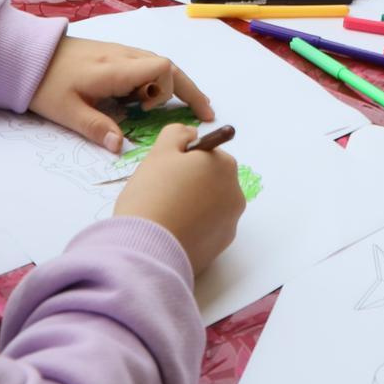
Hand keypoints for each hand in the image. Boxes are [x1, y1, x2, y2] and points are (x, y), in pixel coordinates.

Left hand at [29, 36, 213, 150]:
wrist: (27, 54)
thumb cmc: (45, 82)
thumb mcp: (66, 111)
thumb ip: (96, 127)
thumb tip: (121, 146)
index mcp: (115, 69)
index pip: (162, 68)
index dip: (166, 91)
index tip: (147, 112)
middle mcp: (124, 56)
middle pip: (169, 66)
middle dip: (190, 90)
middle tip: (207, 114)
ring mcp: (120, 54)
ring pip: (159, 65)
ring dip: (174, 86)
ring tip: (187, 108)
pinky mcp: (114, 56)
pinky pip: (146, 66)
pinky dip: (160, 82)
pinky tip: (154, 99)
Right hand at [113, 123, 245, 277]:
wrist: (148, 249)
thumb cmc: (152, 194)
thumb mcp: (160, 151)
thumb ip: (178, 133)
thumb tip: (191, 134)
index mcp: (224, 166)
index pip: (205, 155)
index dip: (181, 161)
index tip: (164, 174)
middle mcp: (235, 193)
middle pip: (210, 181)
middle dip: (190, 184)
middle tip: (161, 194)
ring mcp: (230, 223)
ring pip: (209, 206)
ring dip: (192, 207)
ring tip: (165, 216)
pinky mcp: (220, 248)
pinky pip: (206, 230)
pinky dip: (193, 229)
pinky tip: (172, 233)